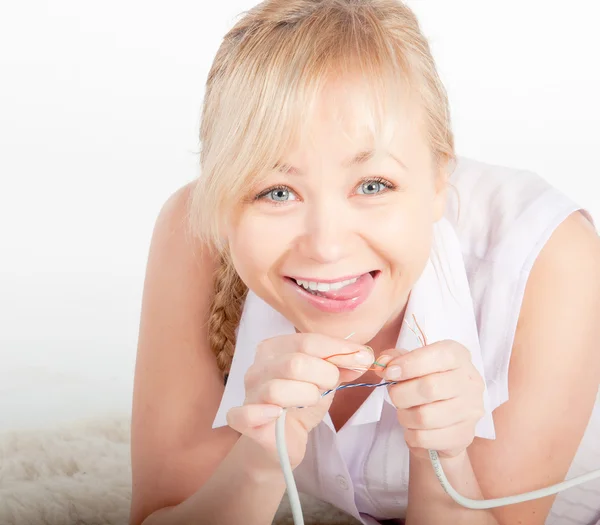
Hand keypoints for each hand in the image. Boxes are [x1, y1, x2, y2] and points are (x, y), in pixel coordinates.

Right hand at [226, 333, 373, 469]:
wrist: (281, 440)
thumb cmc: (301, 404)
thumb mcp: (324, 380)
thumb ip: (341, 365)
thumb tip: (363, 356)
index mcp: (274, 348)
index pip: (308, 341)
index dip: (339, 350)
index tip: (363, 358)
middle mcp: (257, 367)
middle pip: (295, 363)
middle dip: (324, 375)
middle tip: (330, 386)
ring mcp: (248, 393)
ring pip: (278, 389)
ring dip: (306, 396)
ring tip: (312, 400)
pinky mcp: (243, 421)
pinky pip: (246, 414)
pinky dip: (263, 413)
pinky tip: (277, 415)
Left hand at [374, 340, 484, 458]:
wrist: (447, 415)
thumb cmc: (427, 381)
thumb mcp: (412, 362)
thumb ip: (395, 358)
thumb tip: (383, 363)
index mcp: (458, 356)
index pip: (438, 356)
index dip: (408, 364)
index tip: (389, 372)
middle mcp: (470, 381)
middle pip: (429, 388)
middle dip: (401, 394)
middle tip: (394, 395)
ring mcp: (471, 410)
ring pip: (425, 417)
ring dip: (404, 416)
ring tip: (404, 412)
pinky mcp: (464, 435)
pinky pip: (425, 438)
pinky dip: (410, 434)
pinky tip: (413, 428)